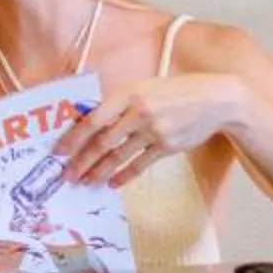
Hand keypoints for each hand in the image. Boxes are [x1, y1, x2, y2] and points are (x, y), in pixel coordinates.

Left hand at [54, 75, 250, 187]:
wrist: (214, 100)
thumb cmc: (174, 92)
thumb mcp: (144, 88)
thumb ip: (119, 104)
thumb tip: (88, 120)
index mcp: (128, 94)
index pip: (93, 119)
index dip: (73, 137)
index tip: (59, 151)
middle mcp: (139, 112)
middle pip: (102, 142)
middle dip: (81, 161)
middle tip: (67, 175)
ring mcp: (154, 130)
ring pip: (118, 156)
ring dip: (98, 172)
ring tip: (86, 182)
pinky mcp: (167, 146)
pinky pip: (140, 164)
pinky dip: (124, 175)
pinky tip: (112, 183)